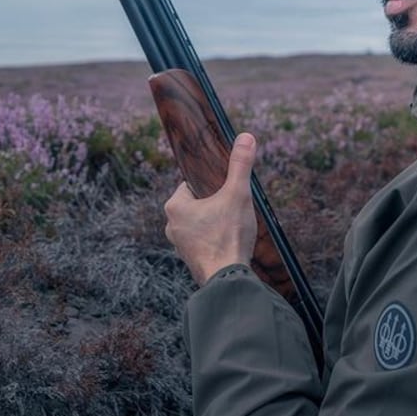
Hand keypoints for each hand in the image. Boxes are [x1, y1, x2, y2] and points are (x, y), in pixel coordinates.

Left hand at [164, 132, 258, 284]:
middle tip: (234, 207)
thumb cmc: (228, 235)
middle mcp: (171, 225)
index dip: (211, 183)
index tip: (226, 188)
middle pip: (197, 203)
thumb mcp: (237, 194)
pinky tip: (231, 241)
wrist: (227, 279)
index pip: (192, 183)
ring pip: (200, 222)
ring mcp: (180, 245)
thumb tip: (245, 137)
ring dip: (216, 222)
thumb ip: (240, 165)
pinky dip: (215, 238)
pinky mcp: (191, 259)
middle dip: (215, 203)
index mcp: (175, 206)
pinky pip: (203, 240)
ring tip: (234, 225)